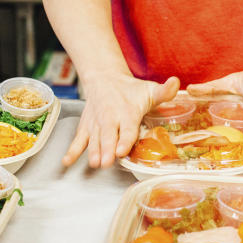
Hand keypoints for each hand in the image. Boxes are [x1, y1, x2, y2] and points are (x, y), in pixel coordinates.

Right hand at [63, 73, 179, 167]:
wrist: (104, 79)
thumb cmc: (131, 90)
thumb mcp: (149, 89)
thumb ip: (164, 91)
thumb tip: (176, 82)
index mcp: (127, 112)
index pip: (127, 129)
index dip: (125, 140)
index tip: (121, 150)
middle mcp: (110, 119)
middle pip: (108, 136)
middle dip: (107, 149)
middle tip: (106, 162)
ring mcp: (96, 124)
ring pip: (94, 140)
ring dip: (93, 152)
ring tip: (94, 163)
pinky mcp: (86, 128)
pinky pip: (78, 139)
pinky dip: (72, 150)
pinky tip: (67, 161)